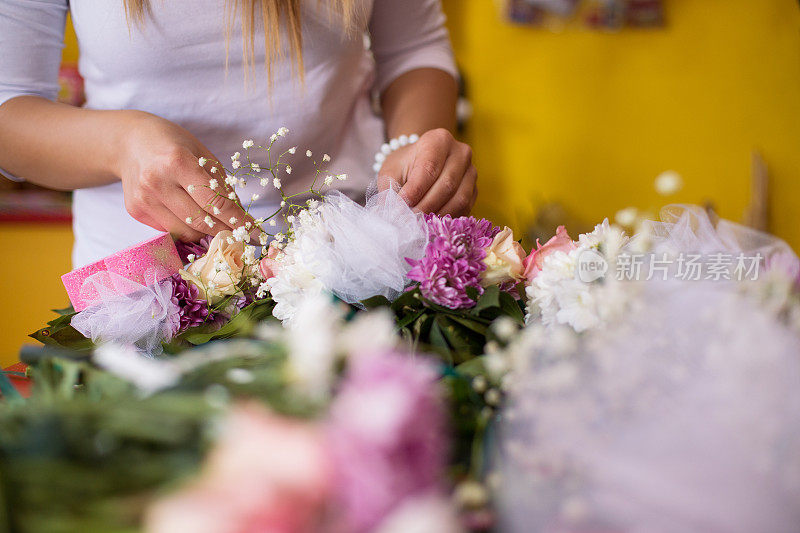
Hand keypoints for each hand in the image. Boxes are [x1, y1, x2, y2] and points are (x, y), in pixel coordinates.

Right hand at [117, 112, 248, 241]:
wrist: (130, 143)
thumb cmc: (173, 145)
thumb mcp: (202, 154)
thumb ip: (220, 185)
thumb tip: (239, 218)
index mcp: (177, 161)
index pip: (215, 202)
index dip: (239, 221)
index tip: (256, 234)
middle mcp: (156, 182)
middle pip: (201, 221)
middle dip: (226, 231)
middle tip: (242, 235)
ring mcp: (144, 199)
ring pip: (186, 232)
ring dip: (206, 233)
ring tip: (216, 224)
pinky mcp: (136, 211)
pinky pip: (170, 230)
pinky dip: (186, 228)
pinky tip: (189, 215)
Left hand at [377, 128, 476, 216]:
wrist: (420, 164)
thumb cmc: (404, 167)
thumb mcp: (390, 172)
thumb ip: (390, 190)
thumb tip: (394, 214)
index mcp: (438, 140)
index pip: (429, 168)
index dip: (415, 191)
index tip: (401, 206)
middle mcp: (460, 152)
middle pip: (447, 185)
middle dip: (426, 206)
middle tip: (409, 220)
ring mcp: (471, 172)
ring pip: (459, 199)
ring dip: (438, 215)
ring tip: (420, 224)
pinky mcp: (475, 190)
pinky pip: (465, 208)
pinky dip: (448, 219)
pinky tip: (432, 223)